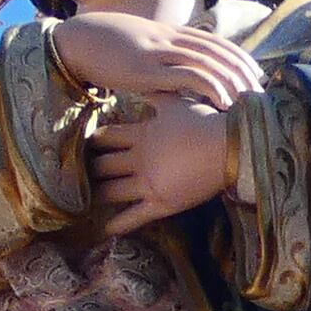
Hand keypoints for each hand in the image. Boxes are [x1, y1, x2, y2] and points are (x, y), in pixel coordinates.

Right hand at [45, 10, 260, 108]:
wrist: (73, 40)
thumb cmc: (101, 48)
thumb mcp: (136, 51)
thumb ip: (156, 60)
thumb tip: (170, 80)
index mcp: (167, 33)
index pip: (213, 40)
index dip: (237, 55)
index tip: (253, 72)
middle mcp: (168, 39)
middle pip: (217, 50)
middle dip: (243, 69)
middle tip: (261, 88)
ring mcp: (159, 52)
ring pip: (209, 61)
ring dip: (234, 80)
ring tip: (251, 98)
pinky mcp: (148, 69)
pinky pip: (187, 76)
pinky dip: (210, 86)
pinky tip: (224, 101)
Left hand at [93, 95, 237, 226]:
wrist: (230, 148)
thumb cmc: (206, 123)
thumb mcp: (177, 103)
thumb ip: (156, 95)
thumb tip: (143, 80)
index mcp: (141, 135)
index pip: (105, 137)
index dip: (92, 141)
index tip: (84, 144)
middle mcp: (139, 160)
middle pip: (102, 165)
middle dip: (90, 169)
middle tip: (80, 175)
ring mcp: (149, 184)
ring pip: (111, 192)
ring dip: (98, 195)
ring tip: (87, 201)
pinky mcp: (162, 204)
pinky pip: (134, 217)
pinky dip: (118, 224)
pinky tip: (105, 229)